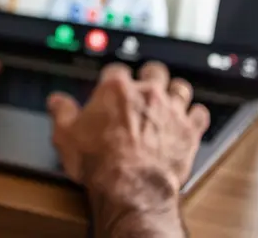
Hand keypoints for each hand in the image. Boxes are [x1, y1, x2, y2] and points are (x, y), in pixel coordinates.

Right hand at [47, 62, 208, 237]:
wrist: (131, 188)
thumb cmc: (101, 163)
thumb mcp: (65, 136)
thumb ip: (62, 113)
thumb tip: (57, 101)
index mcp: (115, 89)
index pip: (116, 70)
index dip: (113, 77)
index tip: (111, 86)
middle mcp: (147, 93)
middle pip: (154, 70)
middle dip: (149, 75)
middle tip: (144, 85)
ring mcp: (171, 110)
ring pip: (180, 87)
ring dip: (174, 91)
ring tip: (169, 97)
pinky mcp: (190, 130)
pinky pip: (200, 113)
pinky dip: (195, 114)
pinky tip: (190, 118)